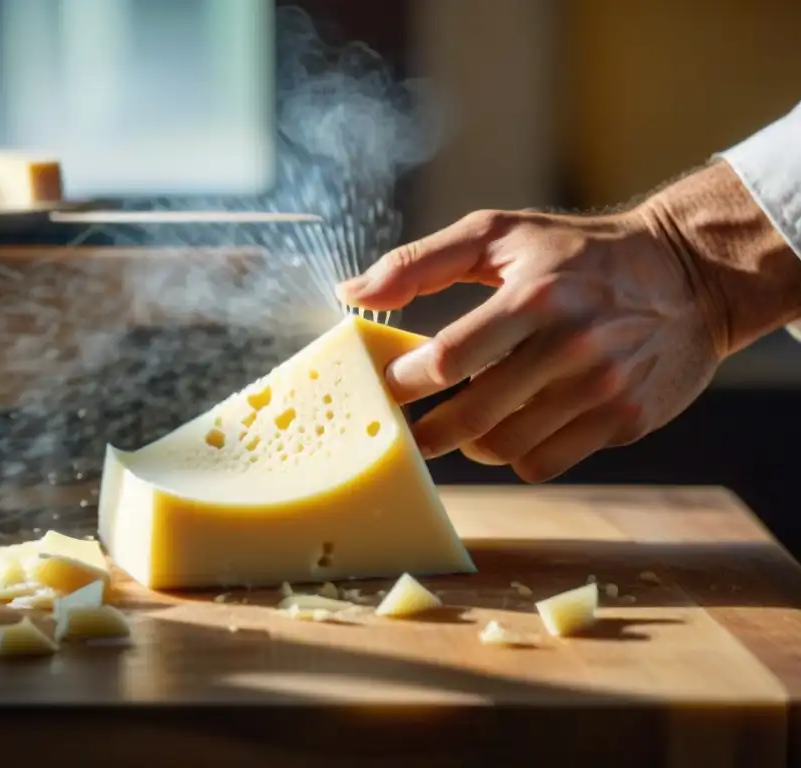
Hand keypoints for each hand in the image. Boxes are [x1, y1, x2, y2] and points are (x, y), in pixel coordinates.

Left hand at [337, 186, 728, 481]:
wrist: (689, 276)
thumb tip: (351, 294)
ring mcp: (602, 388)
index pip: (447, 357)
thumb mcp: (500, 235)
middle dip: (425, 432)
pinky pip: (544, 463)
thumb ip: (420, 263)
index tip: (383, 388)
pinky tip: (517, 426)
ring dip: (472, 443)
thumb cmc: (578, 253)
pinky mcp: (625, 421)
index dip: (403, 382)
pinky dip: (518, 453)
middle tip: (406, 432)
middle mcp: (570, 345)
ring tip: (467, 422)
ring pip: (504, 448)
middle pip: (471, 416)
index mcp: (533, 295)